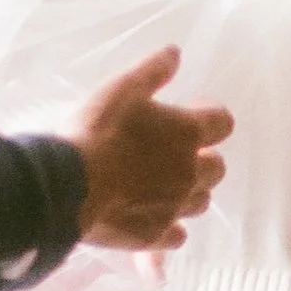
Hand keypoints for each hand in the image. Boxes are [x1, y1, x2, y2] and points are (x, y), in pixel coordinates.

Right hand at [67, 47, 232, 249]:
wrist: (67, 186)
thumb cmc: (95, 132)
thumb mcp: (122, 88)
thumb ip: (152, 71)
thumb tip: (174, 54)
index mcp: (188, 134)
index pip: (223, 123)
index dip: (209, 117)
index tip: (190, 113)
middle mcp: (189, 173)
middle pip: (216, 168)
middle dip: (202, 160)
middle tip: (174, 153)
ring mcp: (173, 208)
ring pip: (199, 202)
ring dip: (188, 192)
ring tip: (161, 185)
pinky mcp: (154, 237)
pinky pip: (176, 237)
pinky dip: (169, 229)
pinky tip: (152, 221)